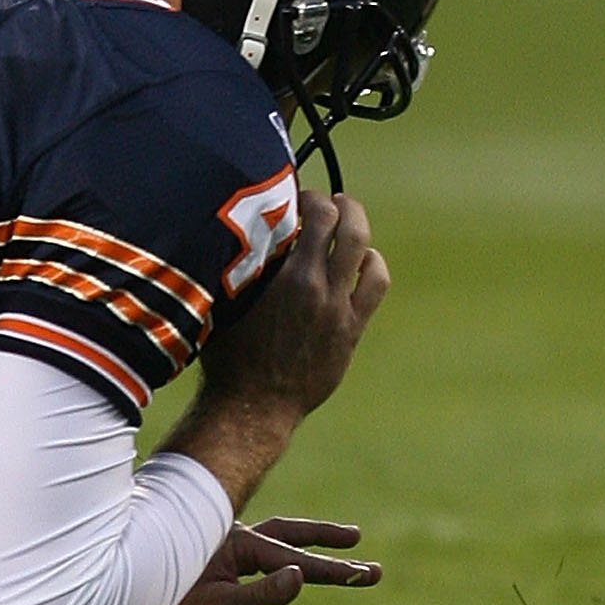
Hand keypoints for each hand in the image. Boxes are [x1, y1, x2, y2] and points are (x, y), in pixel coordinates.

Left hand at [126, 518, 379, 604]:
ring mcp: (217, 553)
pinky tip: (279, 568)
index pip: (294, 559)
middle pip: (288, 534)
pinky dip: (275, 558)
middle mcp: (229, 541)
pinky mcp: (206, 568)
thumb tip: (301, 577)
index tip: (365, 574)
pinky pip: (251, 559)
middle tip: (359, 542)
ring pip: (272, 542)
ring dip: (304, 544)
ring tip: (337, 544)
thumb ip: (260, 595)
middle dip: (325, 540)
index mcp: (235, 546)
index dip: (332, 569)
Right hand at [197, 192, 389, 428]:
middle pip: (347, 226)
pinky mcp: (352, 330)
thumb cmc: (230, 356)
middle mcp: (320, 288)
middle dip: (341, 205)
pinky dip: (371, 265)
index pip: (315, 215)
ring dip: (359, 231)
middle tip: (332, 201)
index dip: (311, 198)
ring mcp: (340, 310)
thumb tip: (250, 231)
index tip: (300, 197)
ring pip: (366, 252)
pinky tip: (362, 262)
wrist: (253, 408)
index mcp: (289, 278)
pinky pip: (375, 285)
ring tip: (349, 225)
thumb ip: (246, 266)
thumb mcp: (228, 303)